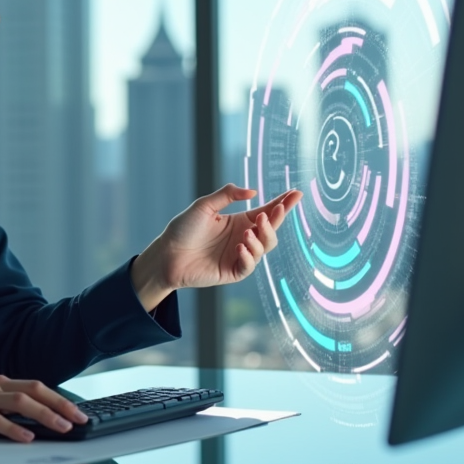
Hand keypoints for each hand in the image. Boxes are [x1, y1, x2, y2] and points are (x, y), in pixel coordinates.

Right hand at [0, 374, 88, 441]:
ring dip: (44, 415)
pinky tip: (27, 438)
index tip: (78, 412)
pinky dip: (14, 429)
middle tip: (80, 419)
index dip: (59, 398)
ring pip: (19, 403)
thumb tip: (29, 416)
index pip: (36, 387)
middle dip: (60, 405)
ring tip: (62, 427)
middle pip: (35, 391)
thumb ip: (2, 402)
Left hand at [132, 184, 301, 309]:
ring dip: (260, 238)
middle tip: (271, 212)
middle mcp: (243, 238)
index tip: (296, 193)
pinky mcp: (232, 271)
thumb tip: (253, 191)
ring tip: (246, 232)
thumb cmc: (183, 229)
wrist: (166, 254)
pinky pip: (249, 266)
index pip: (266, 212)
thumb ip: (227, 195)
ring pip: (264, 248)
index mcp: (239, 221)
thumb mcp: (204, 206)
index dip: (282, 204)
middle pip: (270, 230)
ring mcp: (239, 256)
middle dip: (275, 221)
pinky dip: (249, 256)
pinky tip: (240, 247)